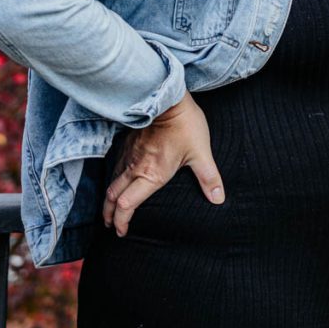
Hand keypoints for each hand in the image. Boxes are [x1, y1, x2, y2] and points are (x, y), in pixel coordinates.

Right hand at [102, 91, 224, 237]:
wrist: (166, 96)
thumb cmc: (185, 124)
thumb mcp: (201, 152)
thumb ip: (209, 177)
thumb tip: (219, 199)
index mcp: (151, 175)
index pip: (127, 205)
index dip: (121, 221)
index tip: (121, 231)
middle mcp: (135, 167)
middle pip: (113, 197)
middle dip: (109, 215)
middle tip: (111, 226)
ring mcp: (129, 154)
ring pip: (112, 181)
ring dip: (109, 198)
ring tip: (110, 209)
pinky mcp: (127, 142)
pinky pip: (115, 166)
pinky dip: (113, 179)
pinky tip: (118, 181)